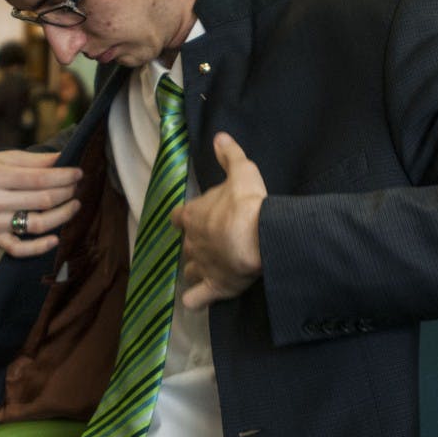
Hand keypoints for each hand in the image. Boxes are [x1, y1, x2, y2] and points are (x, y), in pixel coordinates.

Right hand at [0, 150, 82, 256]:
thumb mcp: (4, 158)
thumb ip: (35, 160)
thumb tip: (63, 158)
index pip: (41, 179)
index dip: (65, 177)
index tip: (79, 173)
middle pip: (43, 200)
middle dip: (67, 192)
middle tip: (77, 187)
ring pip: (37, 224)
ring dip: (62, 216)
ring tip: (74, 205)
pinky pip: (19, 249)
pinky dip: (39, 247)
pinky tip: (55, 239)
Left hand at [171, 132, 265, 309]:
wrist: (260, 235)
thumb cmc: (248, 202)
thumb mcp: (241, 171)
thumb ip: (229, 155)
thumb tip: (219, 136)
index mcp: (193, 216)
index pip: (177, 217)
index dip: (184, 218)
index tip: (192, 219)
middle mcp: (191, 243)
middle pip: (186, 245)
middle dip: (197, 245)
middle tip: (215, 243)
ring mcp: (201, 267)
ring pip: (189, 270)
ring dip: (196, 270)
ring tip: (209, 269)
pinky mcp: (213, 288)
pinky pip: (195, 299)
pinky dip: (195, 300)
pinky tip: (198, 300)